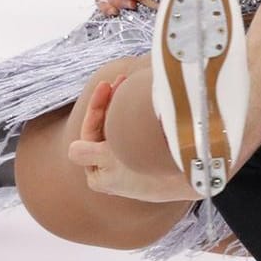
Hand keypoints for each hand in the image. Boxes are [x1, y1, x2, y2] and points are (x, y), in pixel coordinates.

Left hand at [66, 75, 194, 202]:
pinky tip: (143, 100)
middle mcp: (112, 169)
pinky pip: (135, 132)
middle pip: (104, 129)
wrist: (188, 181)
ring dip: (123, 106)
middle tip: (120, 80)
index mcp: (98, 174)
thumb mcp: (111, 162)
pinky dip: (136, 115)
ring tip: (131, 85)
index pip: (89, 133)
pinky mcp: (146, 159)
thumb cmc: (148, 174)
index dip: (96, 108)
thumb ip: (88, 153)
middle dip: (111, 104)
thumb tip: (72, 149)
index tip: (106, 85)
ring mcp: (129, 164)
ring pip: (120, 128)